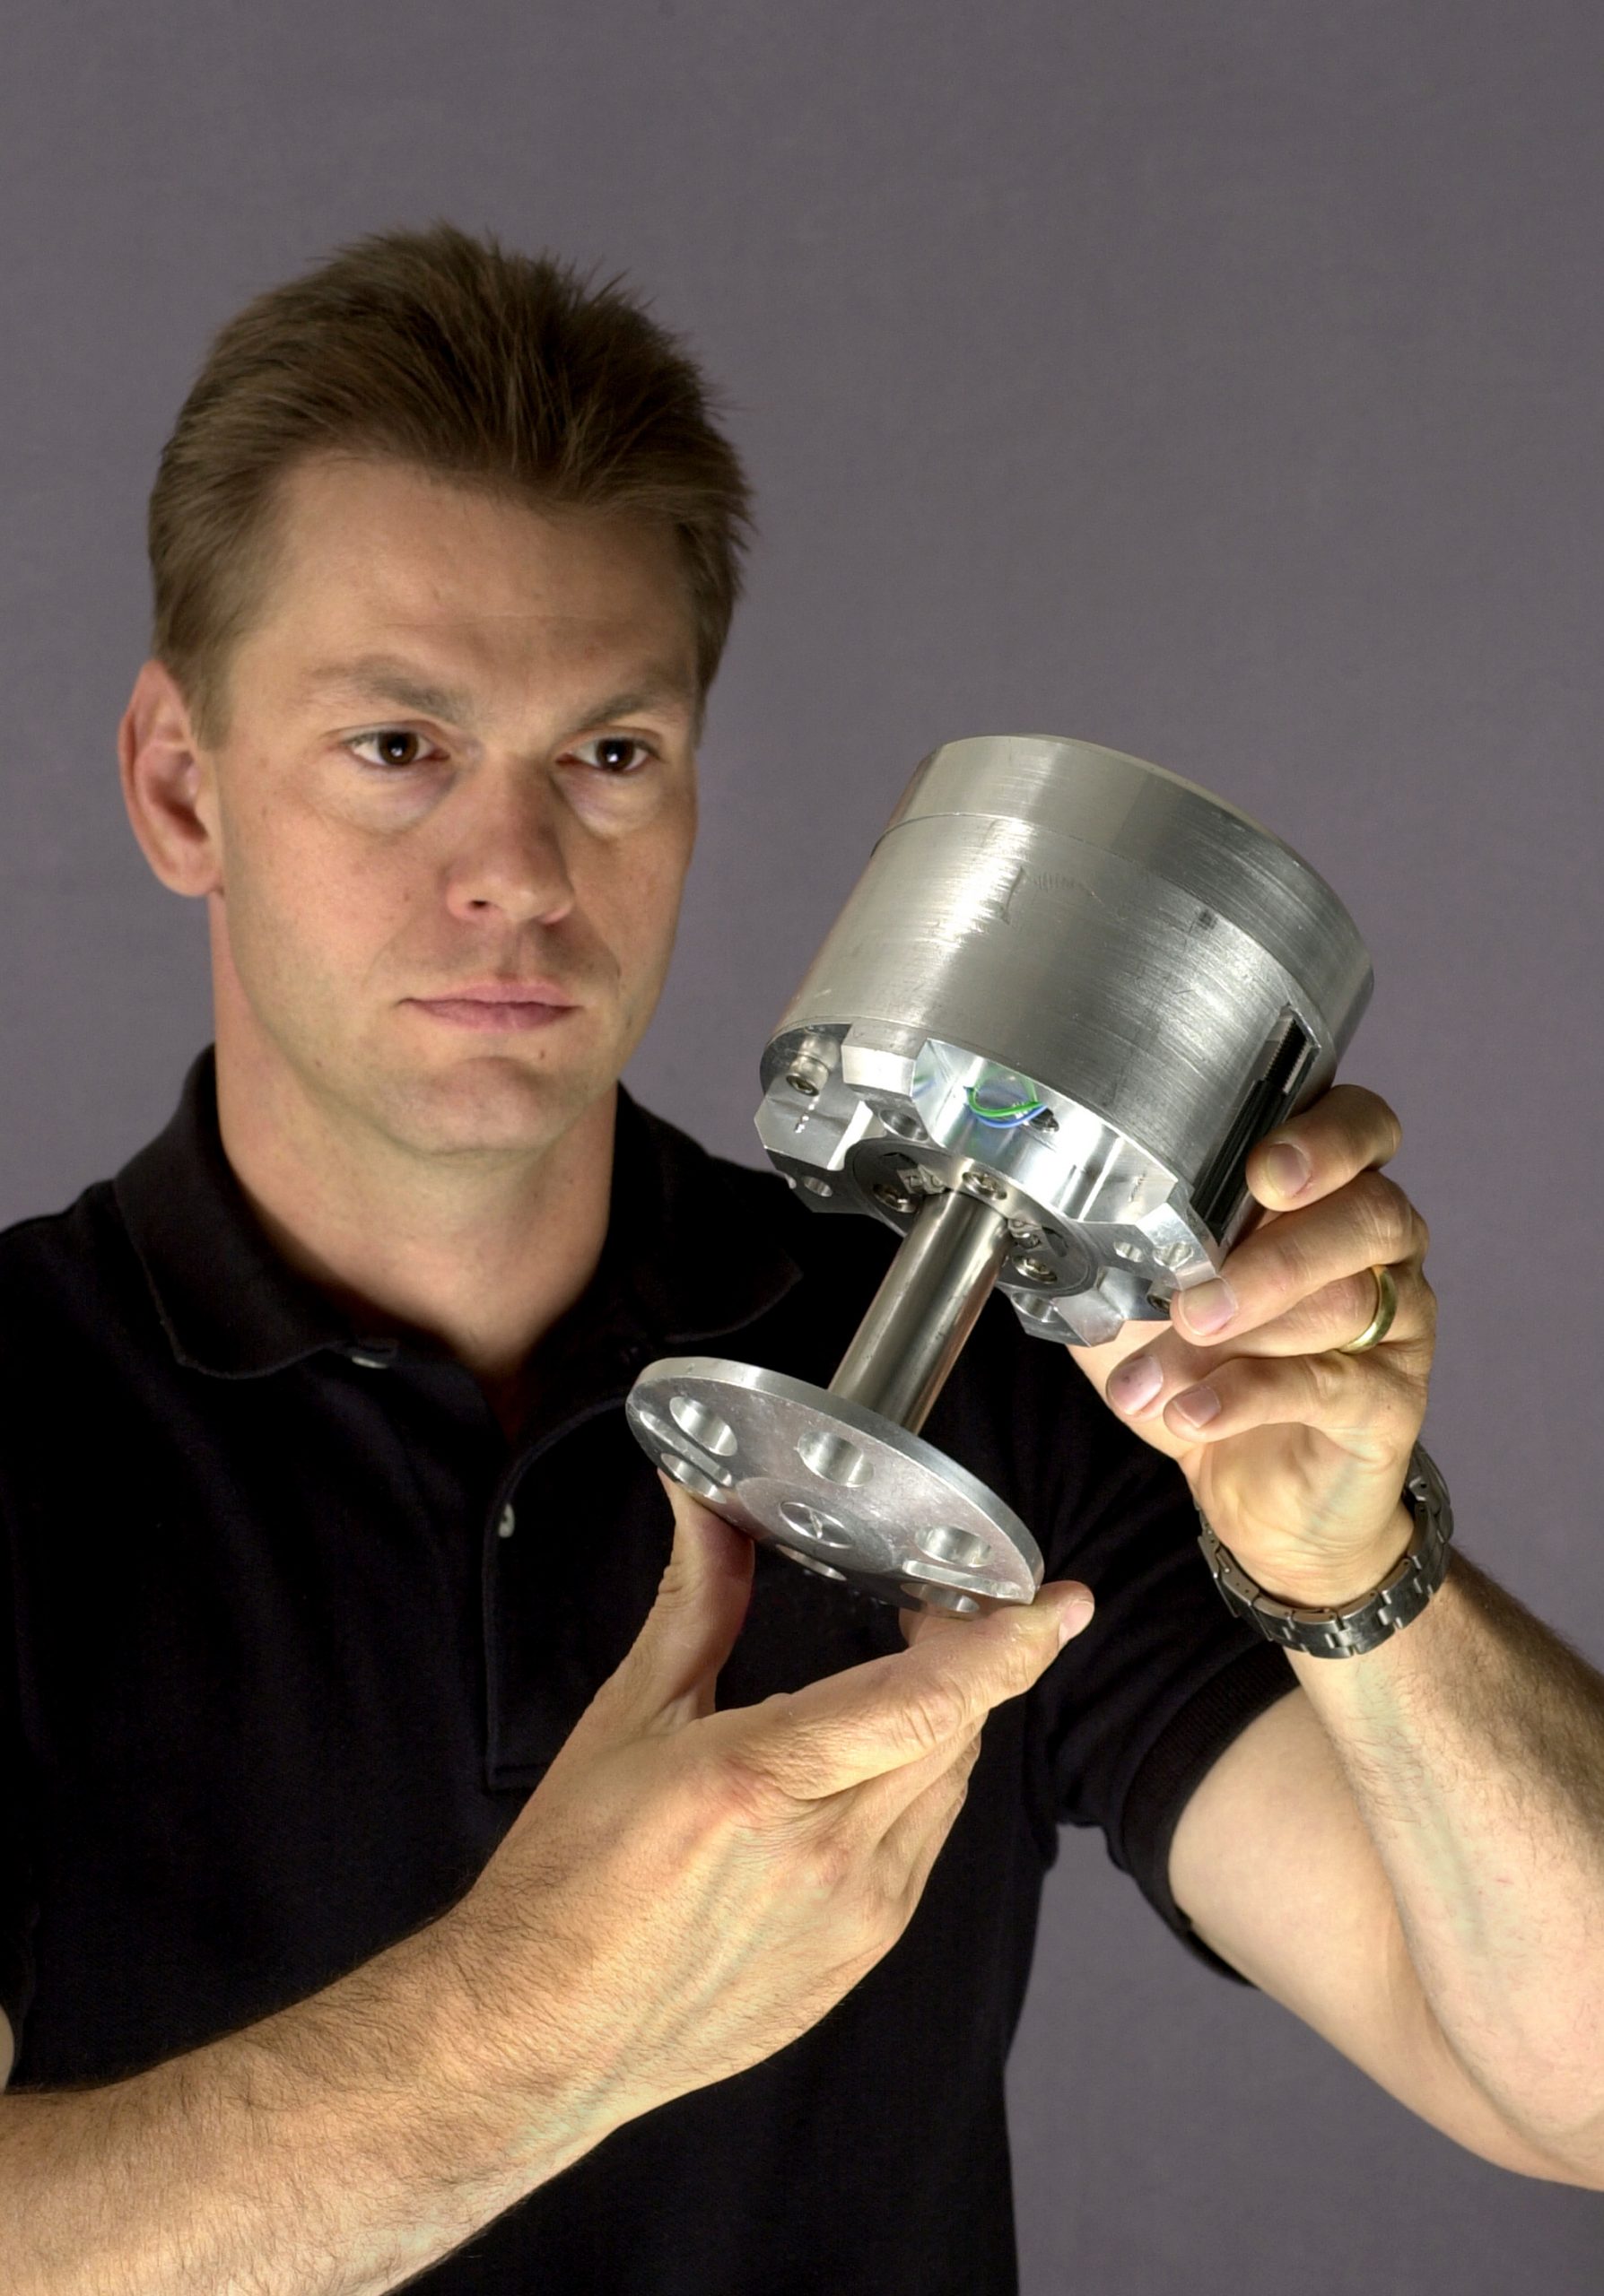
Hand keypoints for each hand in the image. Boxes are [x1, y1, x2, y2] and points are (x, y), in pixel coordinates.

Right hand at [449, 1479, 1092, 2140]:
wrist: (541, 2034)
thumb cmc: (569, 1880)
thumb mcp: (628, 1718)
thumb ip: (697, 1601)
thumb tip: (706, 1502)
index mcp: (762, 1783)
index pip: (927, 1704)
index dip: (1008, 1647)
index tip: (1061, 1603)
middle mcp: (826, 1858)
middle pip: (955, 1733)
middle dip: (967, 1659)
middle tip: (935, 1604)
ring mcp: (855, 1918)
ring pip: (949, 1789)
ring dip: (944, 1723)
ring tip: (901, 1673)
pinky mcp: (861, 1958)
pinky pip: (924, 1848)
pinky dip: (914, 1790)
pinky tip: (863, 1769)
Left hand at [1067, 1085, 1436, 1608]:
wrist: (1250, 1487)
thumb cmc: (1208, 1367)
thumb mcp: (1147, 1297)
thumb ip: (1123, 1245)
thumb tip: (1054, 1211)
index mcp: (1327, 1192)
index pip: (1360, 1127)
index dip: (1326, 1139)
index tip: (1264, 1172)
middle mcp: (1379, 1248)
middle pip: (1369, 1214)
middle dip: (1276, 1255)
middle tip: (1192, 1303)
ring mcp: (1398, 1325)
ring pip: (1346, 1304)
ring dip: (1235, 1341)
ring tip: (1155, 1378)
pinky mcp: (1390, 1403)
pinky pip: (1334, 1387)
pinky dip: (1250, 1397)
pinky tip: (1193, 1414)